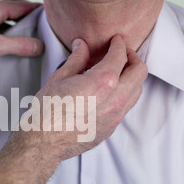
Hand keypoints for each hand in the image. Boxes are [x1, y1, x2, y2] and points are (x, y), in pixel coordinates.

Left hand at [0, 0, 44, 77]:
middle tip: (42, 25)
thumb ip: (18, 45)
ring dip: (17, 25)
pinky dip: (6, 33)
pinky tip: (9, 45)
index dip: (37, 9)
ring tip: (29, 37)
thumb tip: (38, 45)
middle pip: (13, 8)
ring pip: (4, 18)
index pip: (21, 4)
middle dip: (28, 15)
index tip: (50, 15)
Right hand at [19, 35, 147, 164]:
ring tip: (116, 73)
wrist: (43, 142)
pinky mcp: (111, 128)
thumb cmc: (47, 111)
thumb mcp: (59, 78)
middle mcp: (115, 99)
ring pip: (137, 91)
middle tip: (122, 53)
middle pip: (139, 72)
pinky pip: (126, 107)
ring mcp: (115, 116)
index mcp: (103, 81)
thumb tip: (82, 46)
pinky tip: (107, 92)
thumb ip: (76, 59)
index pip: (121, 55)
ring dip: (131, 78)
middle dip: (133, 58)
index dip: (119, 44)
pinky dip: (123, 95)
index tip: (116, 41)